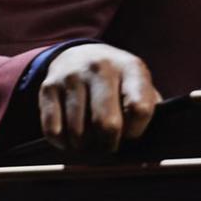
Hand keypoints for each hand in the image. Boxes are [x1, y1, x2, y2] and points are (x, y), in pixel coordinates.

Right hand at [38, 43, 158, 153]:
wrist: (79, 54)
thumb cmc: (117, 82)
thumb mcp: (137, 85)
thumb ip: (148, 109)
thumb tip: (151, 142)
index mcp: (130, 67)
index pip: (140, 109)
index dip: (136, 132)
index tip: (130, 135)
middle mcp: (101, 67)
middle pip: (107, 124)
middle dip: (109, 145)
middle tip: (107, 146)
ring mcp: (72, 76)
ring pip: (78, 131)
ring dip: (84, 146)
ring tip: (88, 142)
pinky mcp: (49, 86)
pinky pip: (53, 129)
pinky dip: (62, 142)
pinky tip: (69, 138)